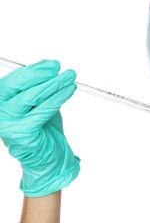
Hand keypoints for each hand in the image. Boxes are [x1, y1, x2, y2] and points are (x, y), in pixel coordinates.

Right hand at [0, 60, 79, 196]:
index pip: (13, 80)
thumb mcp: (39, 104)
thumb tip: (49, 67)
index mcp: (0, 102)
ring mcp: (8, 123)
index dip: (33, 70)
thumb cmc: (42, 130)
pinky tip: (68, 91)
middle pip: (18, 86)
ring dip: (54, 85)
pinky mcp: (22, 133)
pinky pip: (43, 111)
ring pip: (32, 97)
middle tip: (59, 68)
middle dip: (41, 74)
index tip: (52, 64)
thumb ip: (39, 88)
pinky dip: (58, 98)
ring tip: (69, 78)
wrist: (47, 157)